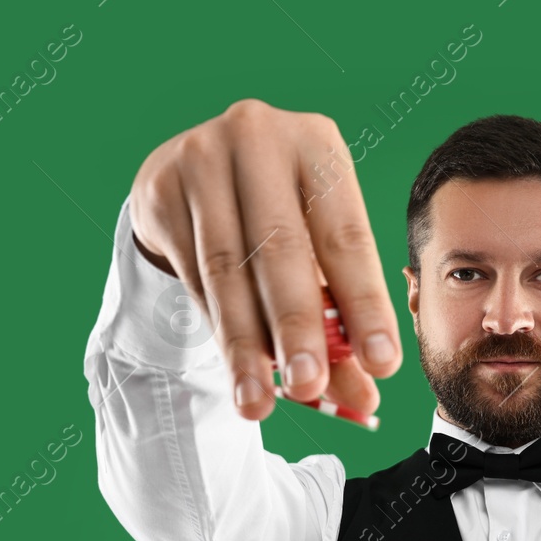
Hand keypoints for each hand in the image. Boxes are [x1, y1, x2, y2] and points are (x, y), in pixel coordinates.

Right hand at [127, 97, 403, 420]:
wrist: (192, 173)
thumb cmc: (274, 216)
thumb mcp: (316, 256)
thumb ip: (340, 324)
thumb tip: (364, 400)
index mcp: (318, 145)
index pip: (347, 237)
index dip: (365, 305)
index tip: (382, 366)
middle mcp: (259, 138)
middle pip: (281, 250)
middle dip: (297, 327)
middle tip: (309, 386)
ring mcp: (202, 158)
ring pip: (227, 270)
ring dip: (245, 345)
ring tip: (259, 402)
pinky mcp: (158, 188)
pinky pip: (191, 274)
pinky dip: (216, 326)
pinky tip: (235, 367)